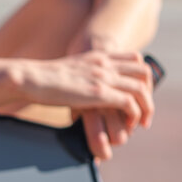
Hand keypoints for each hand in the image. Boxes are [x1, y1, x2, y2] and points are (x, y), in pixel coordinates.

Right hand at [19, 51, 153, 158]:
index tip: (138, 96)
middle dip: (149, 92)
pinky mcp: (100, 93)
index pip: (134, 59)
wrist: (31, 78)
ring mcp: (103, 77)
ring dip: (146, 108)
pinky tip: (129, 125)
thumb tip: (77, 91)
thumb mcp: (66, 73)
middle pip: (144, 72)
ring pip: (142, 89)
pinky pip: (130, 103)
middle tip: (144, 111)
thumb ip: (78, 77)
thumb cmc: (40, 80)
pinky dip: (134, 115)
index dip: (141, 78)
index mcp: (98, 56)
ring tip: (141, 123)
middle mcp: (105, 63)